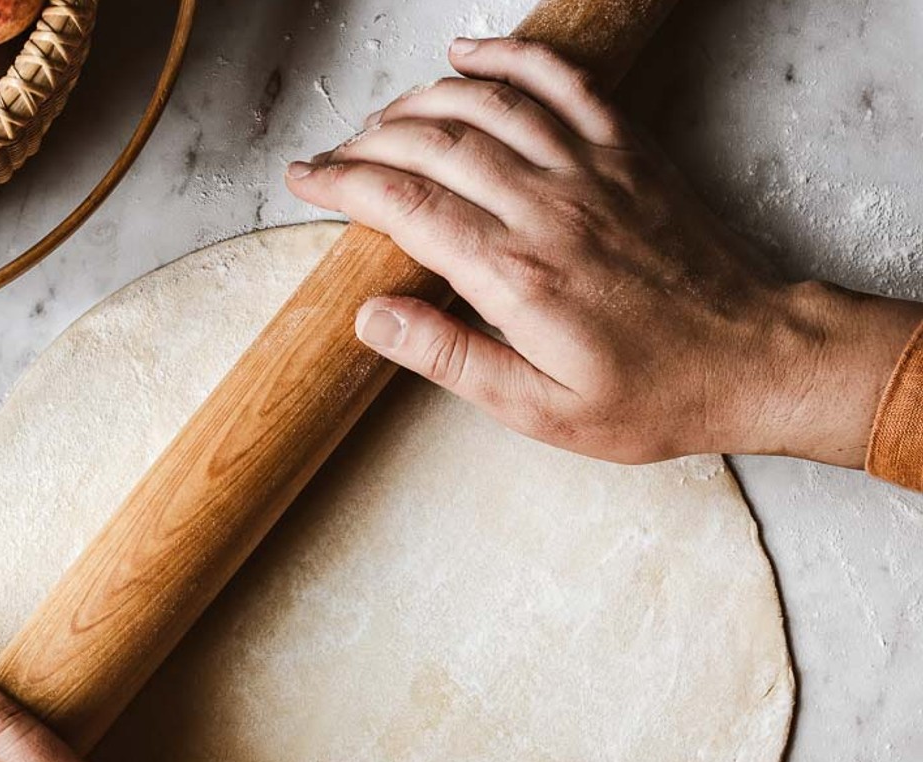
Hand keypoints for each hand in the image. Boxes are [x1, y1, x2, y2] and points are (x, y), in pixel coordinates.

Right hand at [286, 36, 920, 467]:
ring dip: (420, 101)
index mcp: (517, 275)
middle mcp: (548, 207)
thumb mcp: (539, 409)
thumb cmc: (650, 395)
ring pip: (485, 105)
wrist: (753, 358)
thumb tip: (372, 317)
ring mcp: (590, 169)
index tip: (304, 179)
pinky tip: (468, 55)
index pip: (405, 206)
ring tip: (380, 121)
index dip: (344, 184)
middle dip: (366, 143)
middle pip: (432, 144)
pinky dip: (508, 58)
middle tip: (329, 158)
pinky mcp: (626, 150)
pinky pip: (560, 79)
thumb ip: (451, 359)